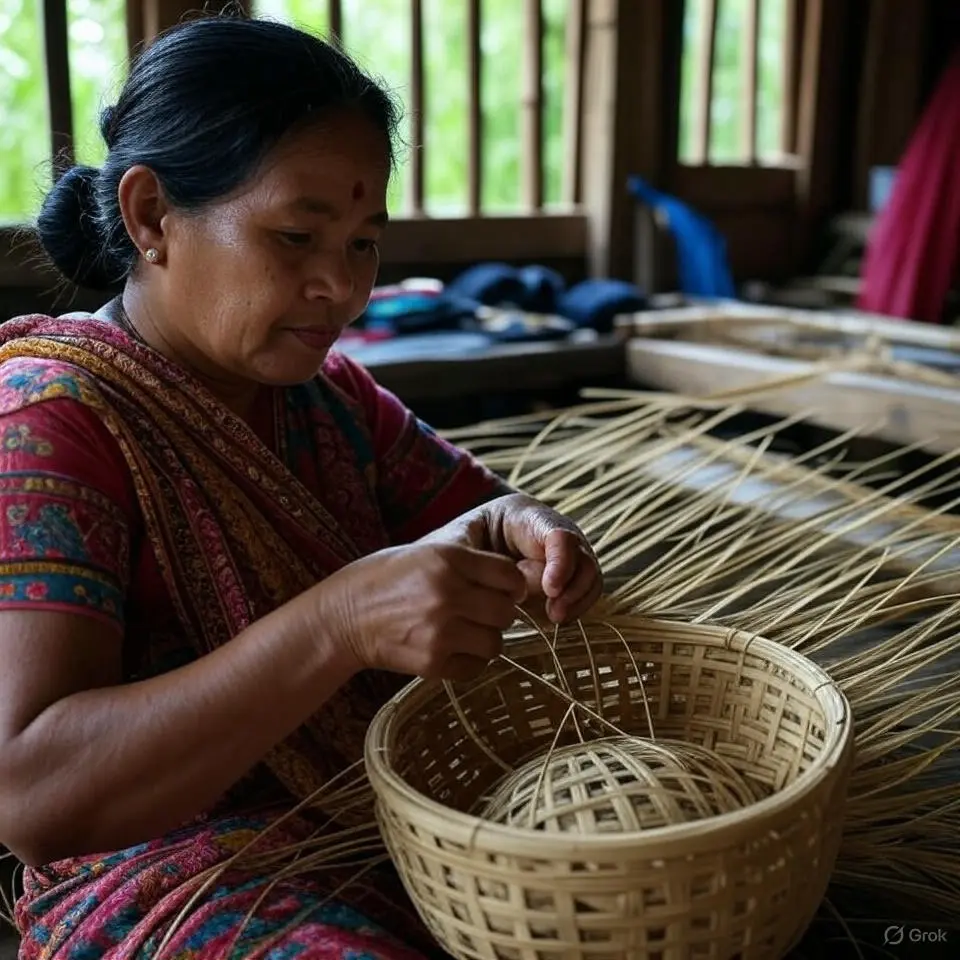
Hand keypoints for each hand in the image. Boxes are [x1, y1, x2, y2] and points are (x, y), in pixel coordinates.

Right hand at [317, 542, 527, 681]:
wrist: (342, 617)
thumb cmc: (386, 579)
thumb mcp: (427, 552)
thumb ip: (469, 563)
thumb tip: (515, 582)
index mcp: (448, 558)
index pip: (509, 575)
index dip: (511, 585)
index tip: (504, 590)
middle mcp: (448, 593)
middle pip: (507, 611)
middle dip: (500, 614)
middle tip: (481, 613)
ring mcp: (440, 631)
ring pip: (495, 643)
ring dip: (486, 639)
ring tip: (465, 632)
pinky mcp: (432, 662)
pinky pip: (475, 667)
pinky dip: (469, 661)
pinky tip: (450, 649)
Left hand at [424, 493, 601, 623]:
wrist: (459, 559)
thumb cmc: (457, 547)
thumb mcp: (461, 547)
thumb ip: (484, 563)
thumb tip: (517, 587)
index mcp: (526, 516)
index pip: (558, 534)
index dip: (560, 562)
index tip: (550, 588)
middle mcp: (553, 532)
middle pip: (581, 555)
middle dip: (571, 585)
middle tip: (554, 611)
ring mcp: (563, 555)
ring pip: (588, 576)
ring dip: (576, 599)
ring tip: (555, 617)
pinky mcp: (566, 579)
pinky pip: (584, 593)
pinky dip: (576, 607)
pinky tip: (557, 618)